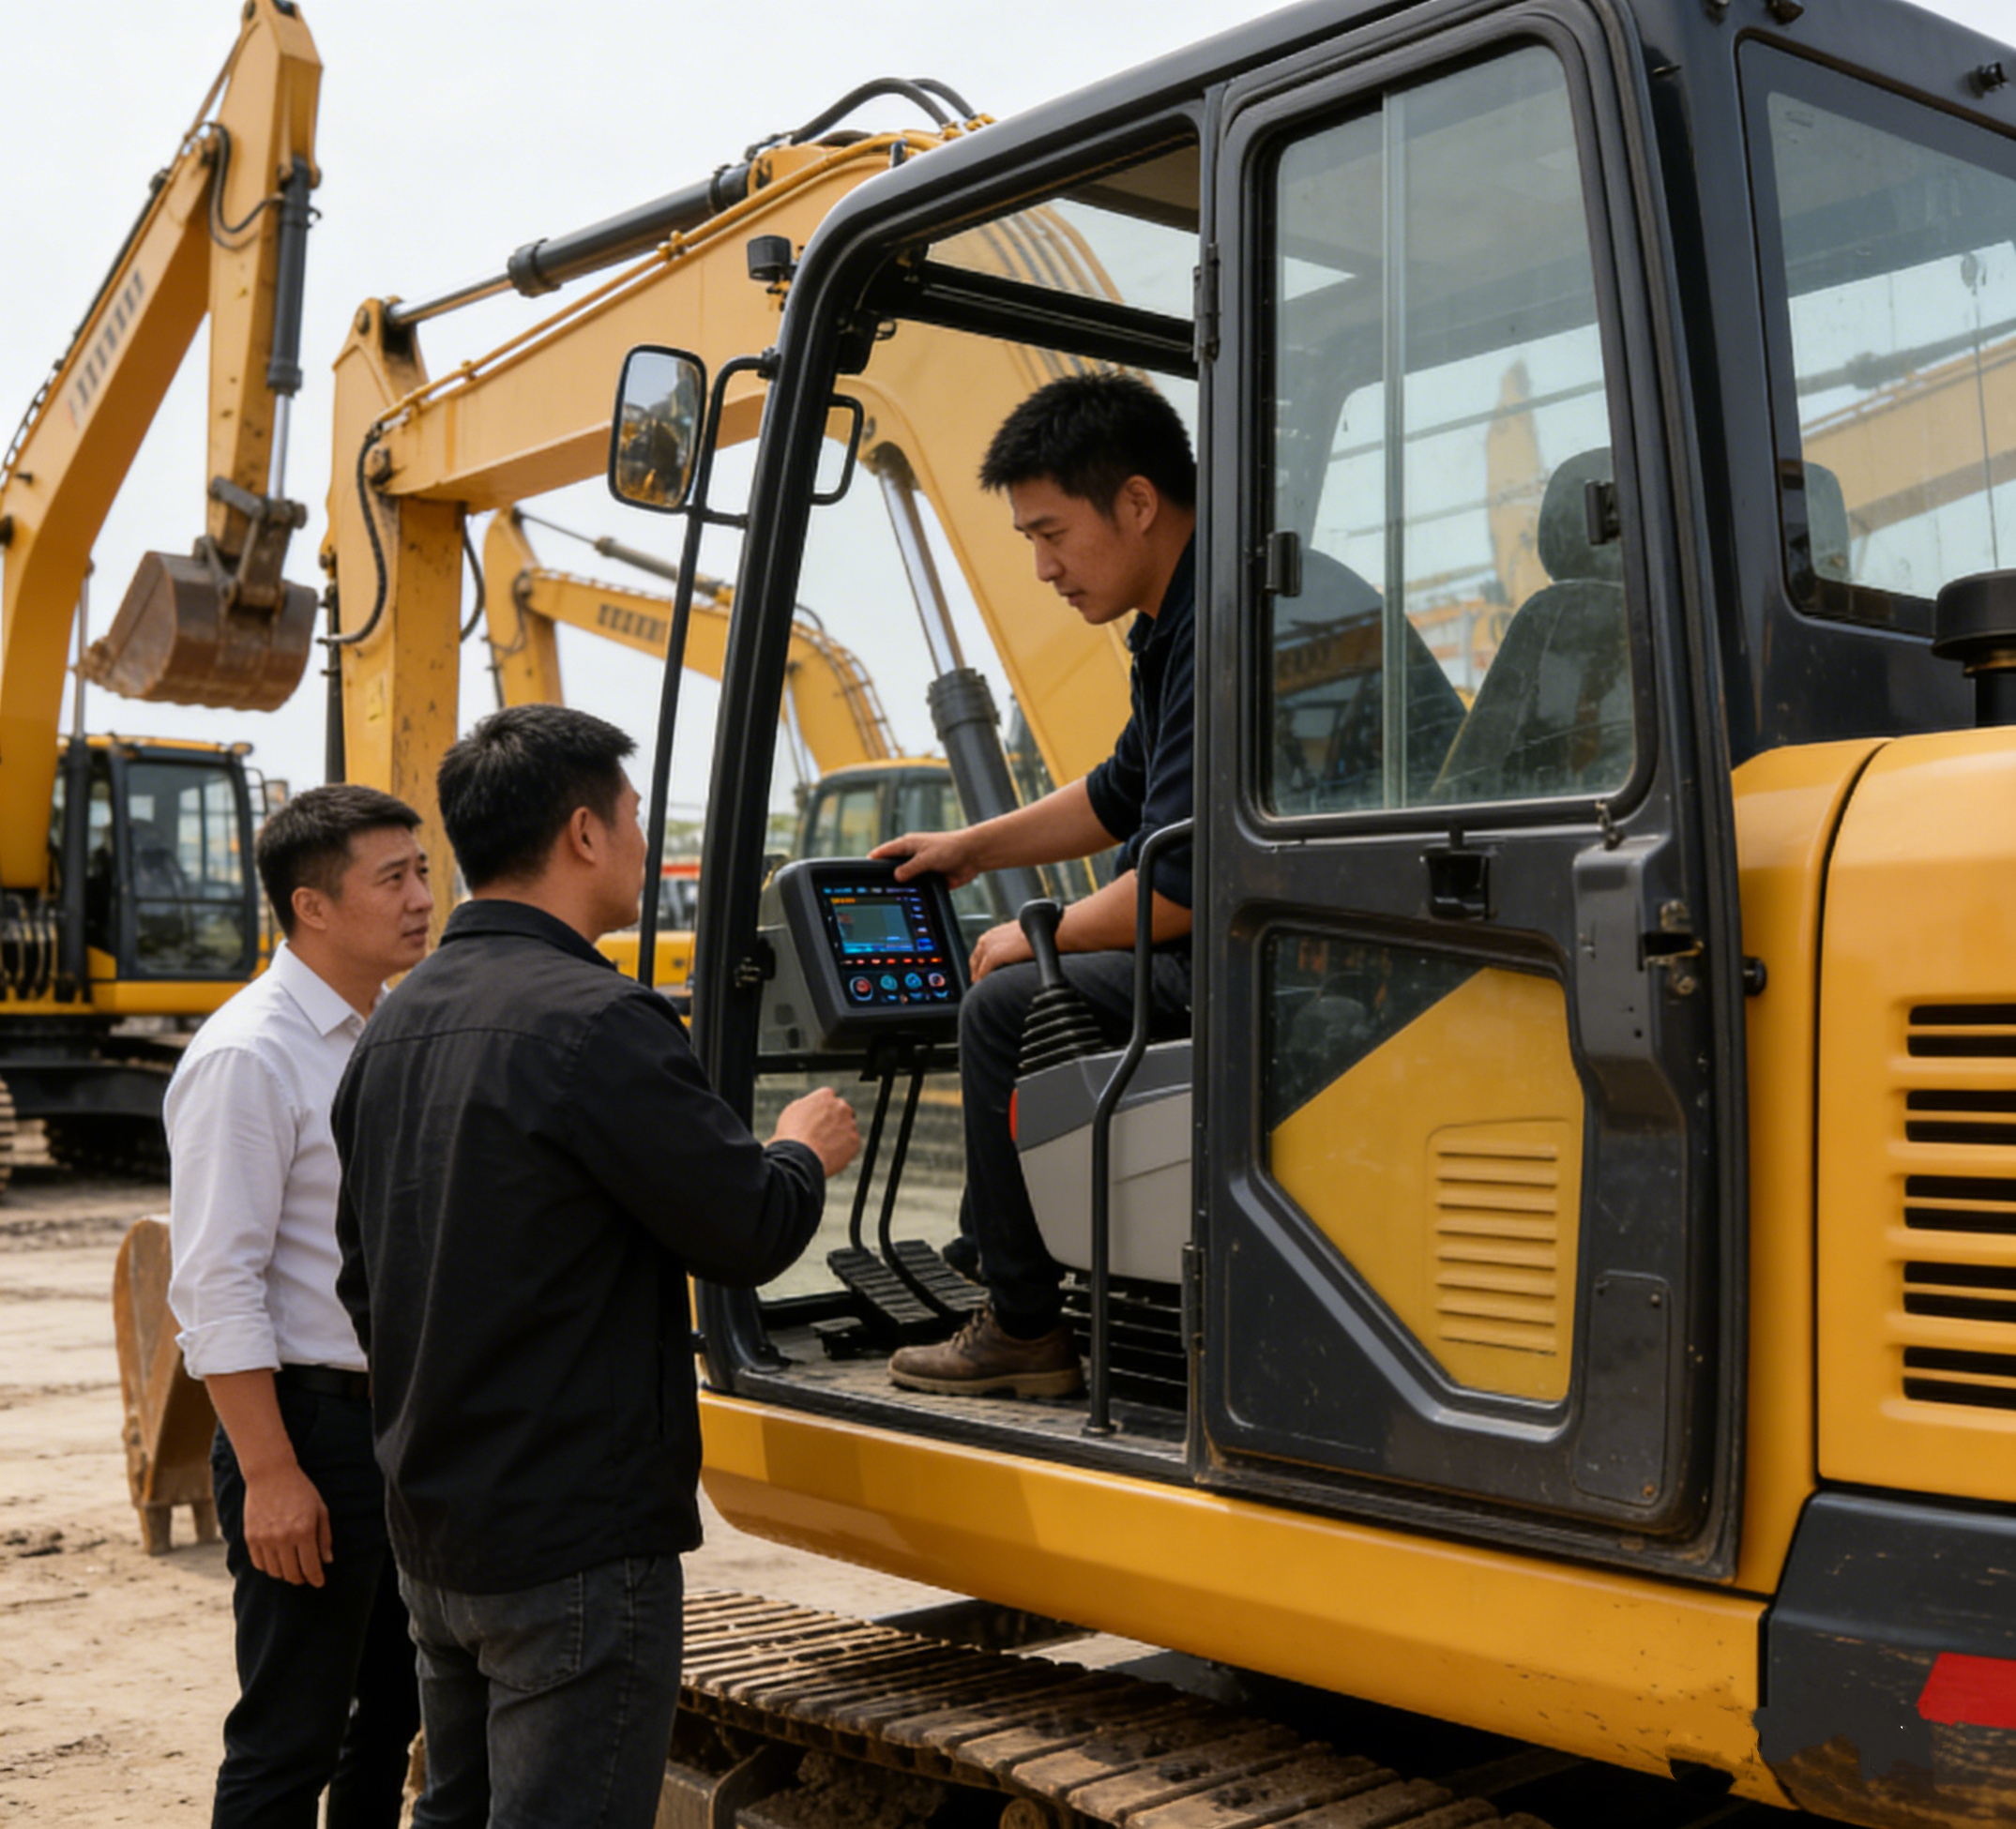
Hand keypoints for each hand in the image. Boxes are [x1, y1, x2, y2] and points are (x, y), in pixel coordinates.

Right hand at [242, 1461, 332, 1586]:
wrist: (271, 1474)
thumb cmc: (300, 1490)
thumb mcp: (320, 1509)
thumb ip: (324, 1537)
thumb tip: (326, 1561)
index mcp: (304, 1531)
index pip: (310, 1566)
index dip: (316, 1578)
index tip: (319, 1583)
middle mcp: (283, 1538)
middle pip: (292, 1573)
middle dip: (301, 1578)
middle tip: (306, 1577)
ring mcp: (264, 1539)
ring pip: (275, 1572)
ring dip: (285, 1574)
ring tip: (292, 1569)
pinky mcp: (250, 1538)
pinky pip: (259, 1564)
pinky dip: (269, 1568)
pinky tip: (277, 1563)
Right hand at [773, 1087, 861, 1176]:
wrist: (800, 1157)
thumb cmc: (791, 1134)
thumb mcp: (792, 1111)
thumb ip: (807, 1105)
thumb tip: (812, 1107)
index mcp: (825, 1095)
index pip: (829, 1098)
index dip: (822, 1110)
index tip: (817, 1119)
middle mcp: (841, 1106)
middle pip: (842, 1111)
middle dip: (835, 1120)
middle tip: (822, 1133)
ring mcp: (850, 1123)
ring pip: (847, 1127)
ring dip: (839, 1134)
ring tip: (823, 1146)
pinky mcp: (855, 1139)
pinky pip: (851, 1142)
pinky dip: (843, 1148)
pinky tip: (829, 1153)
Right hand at [870, 828, 981, 889]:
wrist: (973, 855)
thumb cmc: (951, 847)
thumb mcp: (925, 858)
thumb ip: (910, 868)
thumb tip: (896, 877)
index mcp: (908, 845)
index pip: (885, 852)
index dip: (874, 859)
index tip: (863, 867)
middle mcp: (912, 856)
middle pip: (893, 868)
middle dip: (887, 876)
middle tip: (877, 887)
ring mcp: (921, 868)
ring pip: (906, 880)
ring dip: (904, 886)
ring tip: (895, 895)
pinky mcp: (930, 878)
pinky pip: (919, 888)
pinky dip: (916, 892)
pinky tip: (912, 899)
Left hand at [969, 919, 1033, 982]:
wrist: (1041, 931)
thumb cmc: (1033, 934)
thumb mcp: (1016, 935)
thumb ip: (1008, 943)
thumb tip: (1011, 953)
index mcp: (991, 934)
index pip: (978, 952)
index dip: (978, 964)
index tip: (980, 972)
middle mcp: (986, 939)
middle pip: (974, 960)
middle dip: (975, 972)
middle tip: (978, 982)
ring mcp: (988, 947)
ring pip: (977, 967)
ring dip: (978, 978)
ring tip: (981, 987)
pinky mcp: (993, 956)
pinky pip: (983, 972)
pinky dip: (983, 980)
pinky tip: (985, 986)